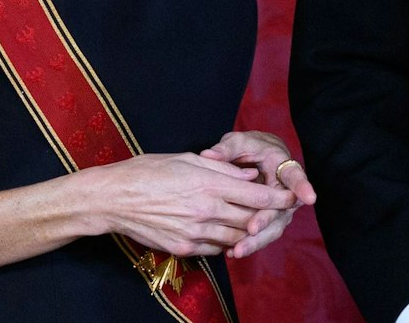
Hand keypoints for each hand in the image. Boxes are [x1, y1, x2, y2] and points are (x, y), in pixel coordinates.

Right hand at [85, 152, 295, 258]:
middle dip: (267, 217)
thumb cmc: (147, 171)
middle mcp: (206, 210)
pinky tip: (224, 233)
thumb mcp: (186, 159)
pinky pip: (215, 249)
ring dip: (247, 232)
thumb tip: (248, 175)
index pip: (257, 196)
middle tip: (277, 213)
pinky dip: (225, 242)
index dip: (279, 198)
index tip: (294, 197)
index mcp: (209, 184)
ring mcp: (195, 232)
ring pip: (236, 238)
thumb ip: (221, 168)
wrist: (114, 198)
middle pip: (251, 220)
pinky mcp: (184, 248)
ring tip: (252, 224)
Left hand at [198, 130, 316, 257]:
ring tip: (237, 250)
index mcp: (283, 166)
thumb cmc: (251, 148)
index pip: (294, 176)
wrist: (259, 158)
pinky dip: (249, 244)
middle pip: (281, 209)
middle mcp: (286, 191)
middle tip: (252, 230)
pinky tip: (232, 252)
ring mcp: (280, 209)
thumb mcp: (240, 142)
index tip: (309, 198)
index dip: (302, 187)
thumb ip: (227, 149)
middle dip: (266, 220)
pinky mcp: (269, 221)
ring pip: (272, 228)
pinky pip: (262, 235)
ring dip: (256, 240)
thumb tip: (208, 154)